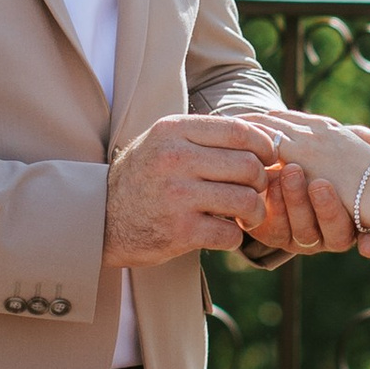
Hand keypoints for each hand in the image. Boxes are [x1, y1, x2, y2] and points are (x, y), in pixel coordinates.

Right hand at [103, 111, 283, 265]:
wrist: (100, 218)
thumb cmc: (144, 177)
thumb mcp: (164, 142)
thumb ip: (205, 136)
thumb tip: (264, 135)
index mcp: (174, 131)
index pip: (239, 131)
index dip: (265, 146)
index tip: (268, 159)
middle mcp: (175, 159)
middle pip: (248, 166)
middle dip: (261, 181)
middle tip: (254, 192)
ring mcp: (177, 196)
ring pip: (245, 200)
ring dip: (254, 212)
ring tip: (246, 215)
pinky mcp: (179, 231)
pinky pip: (230, 234)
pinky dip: (234, 237)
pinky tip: (224, 234)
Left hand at [240, 157, 361, 264]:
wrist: (278, 151)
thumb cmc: (327, 151)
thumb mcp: (356, 145)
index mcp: (360, 220)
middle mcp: (334, 233)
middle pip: (337, 236)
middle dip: (328, 210)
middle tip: (320, 183)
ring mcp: (304, 237)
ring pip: (304, 232)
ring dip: (297, 202)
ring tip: (290, 171)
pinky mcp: (275, 234)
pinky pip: (275, 229)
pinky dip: (275, 204)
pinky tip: (270, 180)